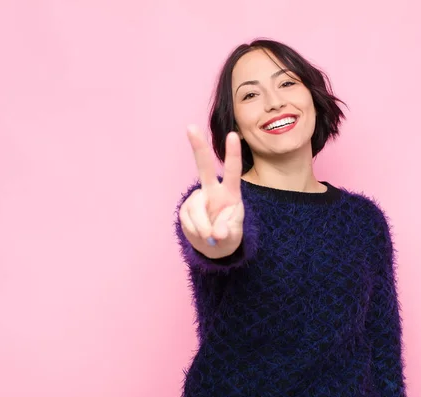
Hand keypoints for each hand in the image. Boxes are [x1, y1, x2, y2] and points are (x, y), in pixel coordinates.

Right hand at [178, 125, 244, 258]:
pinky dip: (195, 232)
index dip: (232, 154)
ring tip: (210, 237)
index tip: (233, 136)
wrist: (213, 246)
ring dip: (202, 228)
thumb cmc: (229, 235)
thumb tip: (217, 233)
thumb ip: (229, 232)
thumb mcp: (235, 236)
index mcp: (230, 193)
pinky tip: (200, 233)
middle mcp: (213, 190)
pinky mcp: (185, 209)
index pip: (233, 171)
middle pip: (204, 167)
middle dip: (198, 147)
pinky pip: (187, 220)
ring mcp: (198, 198)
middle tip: (190, 127)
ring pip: (195, 209)